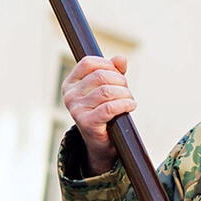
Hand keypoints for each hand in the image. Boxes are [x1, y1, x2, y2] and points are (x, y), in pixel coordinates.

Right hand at [62, 54, 133, 174]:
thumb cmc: (103, 112)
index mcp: (70, 84)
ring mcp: (76, 110)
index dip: (108, 65)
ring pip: (107, 91)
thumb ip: (113, 71)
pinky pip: (110, 107)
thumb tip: (121, 58)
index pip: (88, 63)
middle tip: (126, 91)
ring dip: (125, 94)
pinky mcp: (86, 123)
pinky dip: (125, 104)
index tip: (118, 74)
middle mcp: (70, 96)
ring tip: (129, 100)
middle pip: (101, 76)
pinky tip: (130, 106)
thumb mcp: (106, 88)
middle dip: (120, 81)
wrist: (101, 142)